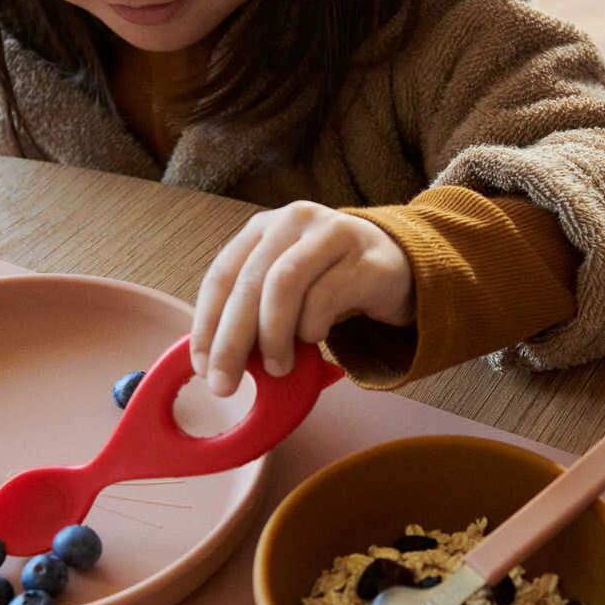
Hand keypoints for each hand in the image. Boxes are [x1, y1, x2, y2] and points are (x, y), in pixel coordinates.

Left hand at [191, 200, 414, 396]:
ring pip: (283, 285)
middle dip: (231, 340)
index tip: (202, 367)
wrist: (402, 267)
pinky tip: (316, 338)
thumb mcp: (289, 293)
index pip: (221, 275)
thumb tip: (219, 364)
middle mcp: (293, 221)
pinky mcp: (363, 256)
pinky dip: (312, 328)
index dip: (207, 324)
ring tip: (278, 367)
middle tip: (225, 383)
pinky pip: (325, 298)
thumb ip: (255, 316)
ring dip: (273, 336)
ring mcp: (330, 233)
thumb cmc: (335, 284)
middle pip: (248, 283)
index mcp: (263, 228)